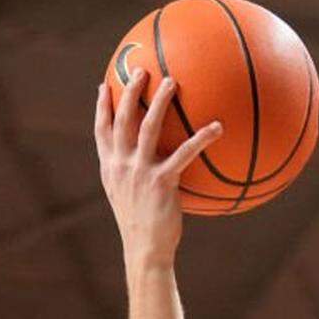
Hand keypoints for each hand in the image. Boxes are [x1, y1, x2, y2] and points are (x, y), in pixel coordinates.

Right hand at [94, 70, 221, 270]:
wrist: (145, 250)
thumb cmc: (142, 228)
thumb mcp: (129, 200)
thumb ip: (133, 178)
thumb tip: (151, 168)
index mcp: (110, 168)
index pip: (101, 131)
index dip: (102, 107)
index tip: (104, 86)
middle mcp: (121, 165)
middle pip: (123, 119)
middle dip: (130, 91)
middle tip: (141, 69)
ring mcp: (139, 171)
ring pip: (148, 126)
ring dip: (159, 101)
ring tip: (172, 81)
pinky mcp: (161, 182)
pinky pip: (184, 153)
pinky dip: (201, 138)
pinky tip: (217, 127)